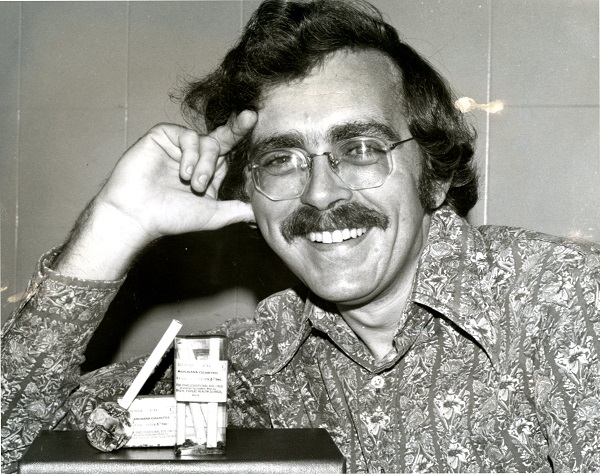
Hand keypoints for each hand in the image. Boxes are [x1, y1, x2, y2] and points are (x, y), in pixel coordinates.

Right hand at [55, 110, 257, 279]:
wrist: (137, 215)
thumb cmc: (171, 217)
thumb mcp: (213, 215)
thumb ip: (237, 210)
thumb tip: (261, 213)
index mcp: (209, 171)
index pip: (231, 150)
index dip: (242, 134)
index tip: (253, 118)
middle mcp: (196, 156)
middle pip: (223, 138)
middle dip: (236, 131)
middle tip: (245, 125)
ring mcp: (180, 146)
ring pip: (207, 141)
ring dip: (205, 164)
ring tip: (193, 184)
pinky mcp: (163, 136)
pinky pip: (186, 136)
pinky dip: (189, 155)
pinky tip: (182, 174)